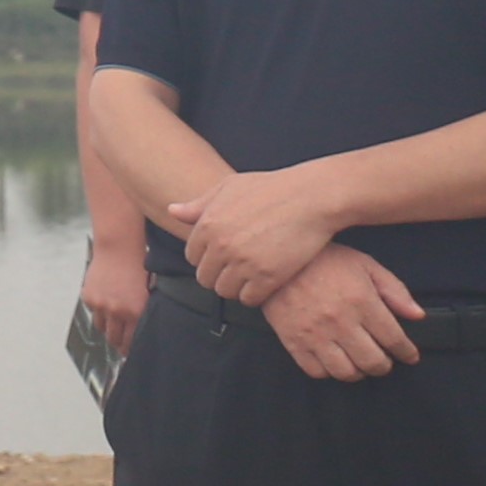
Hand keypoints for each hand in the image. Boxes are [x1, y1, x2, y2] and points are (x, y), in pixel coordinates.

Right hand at [80, 238, 149, 357]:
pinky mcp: (89, 298)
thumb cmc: (139, 266)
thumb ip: (144, 311)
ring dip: (108, 328)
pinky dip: (99, 311)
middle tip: (121, 344)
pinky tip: (106, 302)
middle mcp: (118, 311)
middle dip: (118, 343)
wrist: (119, 248)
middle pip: (114, 339)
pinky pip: (94, 313)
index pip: (131, 341)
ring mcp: (101, 305)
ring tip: (114, 323)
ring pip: (102, 328)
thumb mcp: (149, 291)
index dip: (130, 350)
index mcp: (137, 311)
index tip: (130, 353)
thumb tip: (142, 330)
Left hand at [169, 161, 349, 303]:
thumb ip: (200, 204)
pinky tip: (266, 282)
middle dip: (220, 274)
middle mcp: (221, 246)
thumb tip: (173, 210)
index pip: (193, 257)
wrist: (313, 196)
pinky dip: (255, 294)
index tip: (226, 254)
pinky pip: (249, 299)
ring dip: (236, 287)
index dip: (208, 257)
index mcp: (208, 225)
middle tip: (240, 267)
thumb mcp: (231, 187)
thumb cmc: (273, 188)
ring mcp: (243, 262)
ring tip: (252, 275)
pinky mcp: (267, 276)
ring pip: (225, 291)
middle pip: (206, 278)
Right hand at [256, 241, 424, 380]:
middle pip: (372, 361)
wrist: (277, 258)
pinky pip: (316, 371)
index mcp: (361, 302)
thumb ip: (394, 290)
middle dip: (384, 366)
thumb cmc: (324, 260)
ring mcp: (315, 335)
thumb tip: (417, 315)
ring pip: (345, 372)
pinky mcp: (294, 342)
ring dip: (359, 373)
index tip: (409, 356)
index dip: (406, 352)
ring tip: (360, 364)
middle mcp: (340, 322)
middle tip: (384, 361)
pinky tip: (334, 361)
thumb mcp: (365, 265)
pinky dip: (330, 372)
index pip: (393, 339)